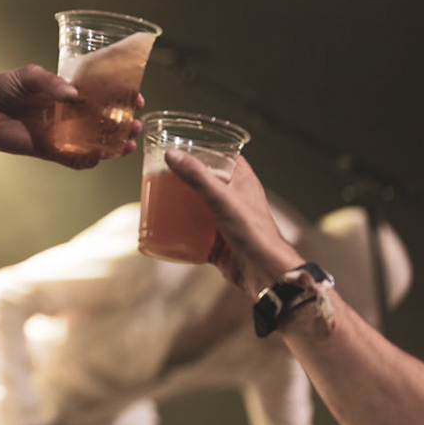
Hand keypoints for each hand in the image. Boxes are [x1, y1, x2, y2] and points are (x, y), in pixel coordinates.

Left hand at [0, 65, 142, 168]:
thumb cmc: (3, 86)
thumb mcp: (30, 76)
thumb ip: (52, 83)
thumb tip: (74, 95)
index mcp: (67, 94)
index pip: (101, 97)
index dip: (120, 99)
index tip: (136, 99)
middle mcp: (67, 114)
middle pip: (103, 122)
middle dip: (122, 125)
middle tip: (135, 126)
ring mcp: (59, 133)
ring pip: (92, 142)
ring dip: (111, 145)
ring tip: (127, 145)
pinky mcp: (48, 150)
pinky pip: (72, 159)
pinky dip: (87, 160)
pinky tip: (100, 157)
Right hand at [162, 151, 300, 295]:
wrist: (263, 271)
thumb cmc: (253, 231)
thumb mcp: (220, 197)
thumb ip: (196, 175)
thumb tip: (172, 154)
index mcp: (242, 181)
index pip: (223, 158)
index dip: (204, 153)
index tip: (181, 152)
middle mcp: (235, 200)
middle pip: (206, 183)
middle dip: (185, 181)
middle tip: (163, 178)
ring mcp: (226, 222)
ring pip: (200, 209)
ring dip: (182, 207)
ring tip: (160, 203)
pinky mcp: (219, 243)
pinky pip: (196, 234)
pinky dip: (183, 232)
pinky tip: (167, 231)